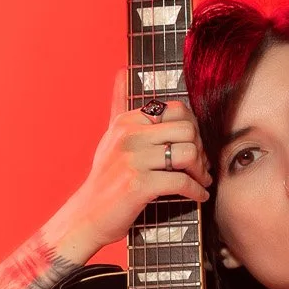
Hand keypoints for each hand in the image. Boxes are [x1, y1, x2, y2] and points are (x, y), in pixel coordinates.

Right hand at [65, 70, 211, 250]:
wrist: (87, 216)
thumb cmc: (105, 181)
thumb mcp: (110, 139)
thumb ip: (118, 106)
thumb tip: (121, 71)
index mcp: (126, 121)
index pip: (176, 110)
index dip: (193, 129)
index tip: (194, 147)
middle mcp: (128, 136)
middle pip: (187, 130)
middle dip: (201, 150)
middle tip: (200, 167)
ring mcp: (132, 160)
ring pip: (189, 153)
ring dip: (201, 171)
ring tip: (200, 181)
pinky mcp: (138, 184)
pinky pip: (182, 181)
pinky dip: (196, 191)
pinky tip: (198, 196)